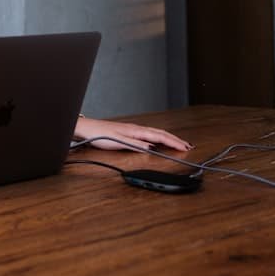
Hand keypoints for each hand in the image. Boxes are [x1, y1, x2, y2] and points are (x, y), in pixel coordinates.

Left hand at [74, 117, 192, 151]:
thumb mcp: (118, 142)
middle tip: (188, 146)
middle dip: (175, 139)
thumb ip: (136, 144)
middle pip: (160, 133)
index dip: (173, 142)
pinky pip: (148, 133)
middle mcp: (136, 128)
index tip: (185, 147)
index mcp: (136, 130)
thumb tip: (152, 147)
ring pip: (155, 132)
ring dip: (168, 138)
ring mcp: (132, 129)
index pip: (160, 136)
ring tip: (178, 143)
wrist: (87, 128)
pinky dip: (158, 137)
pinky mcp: (128, 131)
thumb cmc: (99, 135)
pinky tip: (158, 140)